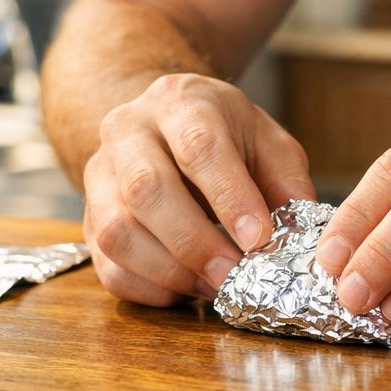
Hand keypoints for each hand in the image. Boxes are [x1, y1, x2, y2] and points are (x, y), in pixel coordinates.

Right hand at [83, 73, 315, 306]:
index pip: (198, 145)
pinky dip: (148, 287)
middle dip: (194, 241)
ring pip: (117, 231)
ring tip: (213, 285)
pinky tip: (185, 288)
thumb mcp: (264, 140)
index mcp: (180, 102)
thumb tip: (302, 233)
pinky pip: (106, 264)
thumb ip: (287, 180)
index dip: (229, 196)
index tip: (259, 238)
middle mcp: (128, 131)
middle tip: (233, 274)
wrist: (160, 123)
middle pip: (146, 188)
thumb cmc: (223, 135)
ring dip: (169, 270)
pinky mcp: (89, 217)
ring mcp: (99, 175)